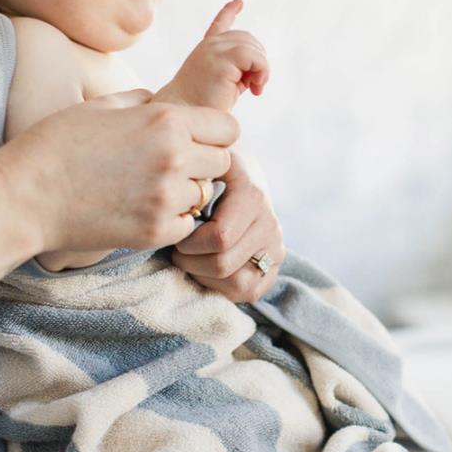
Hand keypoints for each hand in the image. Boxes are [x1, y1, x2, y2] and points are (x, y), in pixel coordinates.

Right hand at [0, 89, 239, 282]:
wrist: (26, 196)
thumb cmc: (57, 144)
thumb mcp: (101, 106)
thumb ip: (142, 102)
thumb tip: (160, 103)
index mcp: (165, 121)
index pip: (228, 127)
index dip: (214, 132)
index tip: (197, 139)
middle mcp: (175, 158)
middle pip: (223, 161)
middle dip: (204, 161)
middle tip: (173, 164)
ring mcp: (167, 198)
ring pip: (205, 194)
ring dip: (188, 191)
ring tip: (152, 188)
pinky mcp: (155, 231)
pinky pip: (187, 224)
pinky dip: (174, 219)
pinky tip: (145, 209)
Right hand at [155, 0, 269, 111]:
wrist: (185, 114)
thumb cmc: (203, 108)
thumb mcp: (223, 85)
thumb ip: (238, 71)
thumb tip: (259, 69)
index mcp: (207, 50)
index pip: (219, 25)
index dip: (229, 12)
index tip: (239, 2)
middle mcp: (209, 45)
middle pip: (248, 39)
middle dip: (258, 61)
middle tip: (253, 86)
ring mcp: (214, 49)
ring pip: (253, 47)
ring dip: (262, 69)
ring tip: (254, 88)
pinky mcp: (221, 60)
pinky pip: (255, 58)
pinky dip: (262, 72)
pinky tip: (255, 89)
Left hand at [171, 148, 283, 302]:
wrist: (241, 173)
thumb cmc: (211, 167)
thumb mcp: (202, 159)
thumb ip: (192, 168)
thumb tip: (175, 185)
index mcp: (253, 196)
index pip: (220, 237)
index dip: (189, 243)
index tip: (176, 233)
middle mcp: (270, 224)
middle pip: (223, 264)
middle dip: (191, 261)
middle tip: (178, 250)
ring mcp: (276, 247)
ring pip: (237, 284)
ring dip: (205, 277)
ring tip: (192, 259)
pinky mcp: (275, 265)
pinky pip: (249, 292)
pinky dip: (222, 287)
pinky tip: (207, 270)